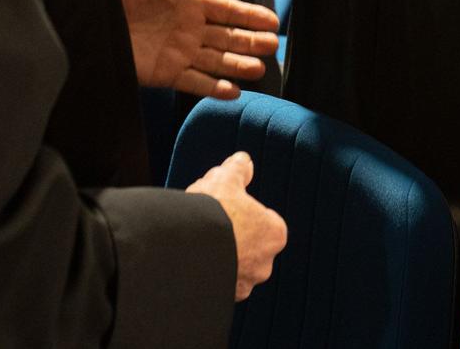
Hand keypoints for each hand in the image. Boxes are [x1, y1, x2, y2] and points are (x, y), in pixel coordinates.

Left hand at [114, 0, 279, 97]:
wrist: (87, 21)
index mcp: (188, 2)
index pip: (227, 10)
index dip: (249, 15)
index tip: (272, 20)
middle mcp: (189, 29)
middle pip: (229, 37)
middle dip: (251, 42)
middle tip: (272, 45)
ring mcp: (180, 53)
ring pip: (217, 61)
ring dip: (238, 66)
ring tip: (259, 69)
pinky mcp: (165, 74)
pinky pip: (195, 82)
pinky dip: (214, 88)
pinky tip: (234, 91)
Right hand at [186, 151, 286, 299]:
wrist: (185, 250)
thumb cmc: (212, 213)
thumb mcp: (225, 179)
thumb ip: (238, 169)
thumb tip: (243, 161)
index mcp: (274, 234)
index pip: (264, 221)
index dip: (245, 212)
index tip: (229, 208)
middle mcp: (264, 264)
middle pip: (250, 245)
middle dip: (233, 237)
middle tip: (210, 224)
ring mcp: (243, 284)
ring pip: (234, 267)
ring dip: (220, 257)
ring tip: (198, 242)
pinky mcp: (222, 298)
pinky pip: (217, 283)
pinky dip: (207, 274)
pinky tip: (191, 260)